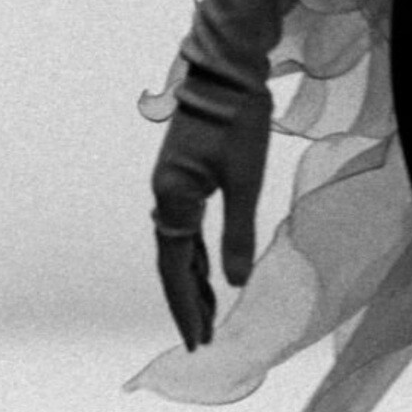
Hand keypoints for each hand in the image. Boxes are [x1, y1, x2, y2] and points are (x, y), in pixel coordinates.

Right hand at [150, 82, 271, 350]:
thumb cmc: (239, 120)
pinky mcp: (183, 172)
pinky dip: (195, 253)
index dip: (187, 306)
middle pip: (172, 261)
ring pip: (178, 244)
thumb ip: (238, 232)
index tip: (198, 341)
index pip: (175, 268)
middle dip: (188, 301)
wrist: (226, 70)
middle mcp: (165, 194)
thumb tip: (236, 283)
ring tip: (208, 313)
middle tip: (204, 339)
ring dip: (191, 279)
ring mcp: (171, 183)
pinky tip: (206, 266)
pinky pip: (185, 225)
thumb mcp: (246, 179)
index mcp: (174, 198)